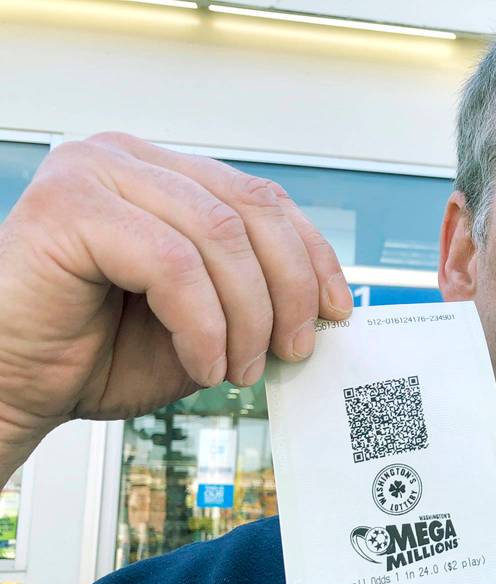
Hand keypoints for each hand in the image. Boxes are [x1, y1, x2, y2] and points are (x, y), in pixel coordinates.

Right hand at [0, 132, 352, 466]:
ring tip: (240, 368)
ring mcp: (97, 173)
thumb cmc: (96, 354)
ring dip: (246, 317)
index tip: (337, 308)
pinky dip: (203, 325)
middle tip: (295, 348)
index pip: (264, 200)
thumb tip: (322, 307)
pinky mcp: (71, 207)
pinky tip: (204, 362)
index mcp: (166, 177)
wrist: (14, 385)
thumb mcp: (203, 326)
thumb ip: (253, 301)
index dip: (312, 255)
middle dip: (289, 289)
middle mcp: (132, 160)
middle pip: (252, 210)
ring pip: (219, 238)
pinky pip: (174, 266)